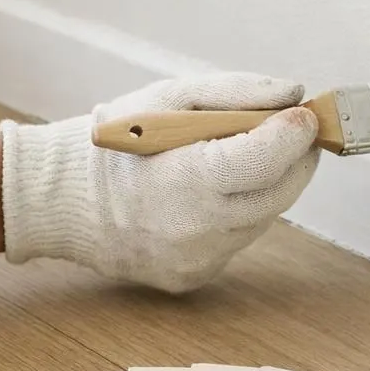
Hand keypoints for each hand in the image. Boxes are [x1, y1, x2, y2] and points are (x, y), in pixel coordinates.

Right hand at [0, 73, 319, 292]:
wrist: (63, 201)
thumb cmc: (115, 142)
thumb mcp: (170, 99)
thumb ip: (236, 94)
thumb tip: (294, 96)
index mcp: (189, 179)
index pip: (269, 159)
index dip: (296, 134)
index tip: (306, 114)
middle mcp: (198, 229)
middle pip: (281, 193)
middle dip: (294, 160)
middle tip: (292, 132)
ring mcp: (197, 259)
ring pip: (263, 218)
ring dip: (264, 186)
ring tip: (236, 160)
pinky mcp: (194, 277)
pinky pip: (236, 241)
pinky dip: (235, 213)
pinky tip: (206, 195)